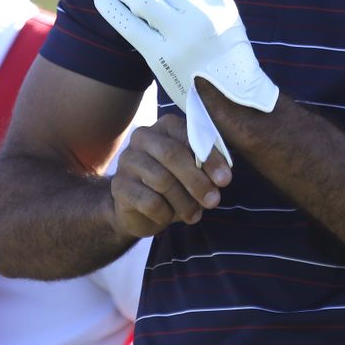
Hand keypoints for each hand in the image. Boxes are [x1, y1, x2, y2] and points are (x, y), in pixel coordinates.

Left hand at [94, 0, 279, 163]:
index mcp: (215, 2)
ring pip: (142, 1)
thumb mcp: (225, 12)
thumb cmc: (224, 49)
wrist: (233, 97)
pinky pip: (132, 29)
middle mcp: (200, 17)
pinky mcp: (164, 59)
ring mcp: (181, 39)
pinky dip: (114, 11)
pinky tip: (102, 1)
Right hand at [107, 114, 231, 235]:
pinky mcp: (118, 186)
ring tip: (194, 215)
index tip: (225, 180)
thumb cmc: (173, 184)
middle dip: (197, 181)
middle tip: (213, 201)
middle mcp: (142, 137)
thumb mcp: (193, 172)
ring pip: (162, 180)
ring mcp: (127, 160)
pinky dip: (165, 214)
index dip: (209, 158)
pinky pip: (149, 201)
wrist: (138, 209)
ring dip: (184, 202)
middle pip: (172, 154)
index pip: (189, 135)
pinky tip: (168, 217)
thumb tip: (222, 177)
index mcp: (164, 127)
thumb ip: (206, 167)